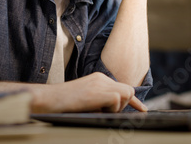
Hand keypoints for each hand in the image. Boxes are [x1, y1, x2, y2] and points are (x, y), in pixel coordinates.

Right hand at [30, 72, 147, 112]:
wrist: (47, 100)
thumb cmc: (63, 104)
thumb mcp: (86, 100)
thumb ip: (101, 101)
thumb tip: (116, 110)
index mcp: (99, 78)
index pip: (123, 87)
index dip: (134, 101)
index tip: (142, 110)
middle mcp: (102, 78)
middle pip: (128, 90)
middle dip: (124, 105)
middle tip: (106, 112)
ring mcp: (100, 83)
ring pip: (126, 94)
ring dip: (117, 107)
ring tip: (98, 110)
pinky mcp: (99, 91)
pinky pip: (117, 101)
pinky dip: (110, 109)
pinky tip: (95, 109)